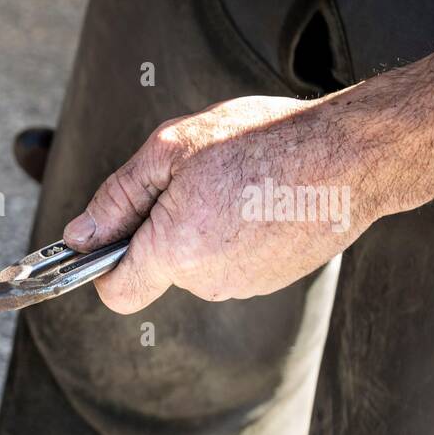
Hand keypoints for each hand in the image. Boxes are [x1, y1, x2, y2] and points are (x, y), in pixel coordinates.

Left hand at [62, 95, 385, 313]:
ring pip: (197, 263)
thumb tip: (79, 236)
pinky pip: (233, 260)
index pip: (117, 292)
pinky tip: (259, 198)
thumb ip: (117, 198)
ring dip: (202, 228)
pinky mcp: (273, 279)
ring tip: (235, 183)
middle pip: (159, 268)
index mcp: (173, 252)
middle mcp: (206, 281)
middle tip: (192, 180)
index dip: (104, 265)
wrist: (353, 154)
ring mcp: (243, 285)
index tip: (111, 235)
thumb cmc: (264, 142)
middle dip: (161, 229)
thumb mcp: (171, 150)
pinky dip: (236, 234)